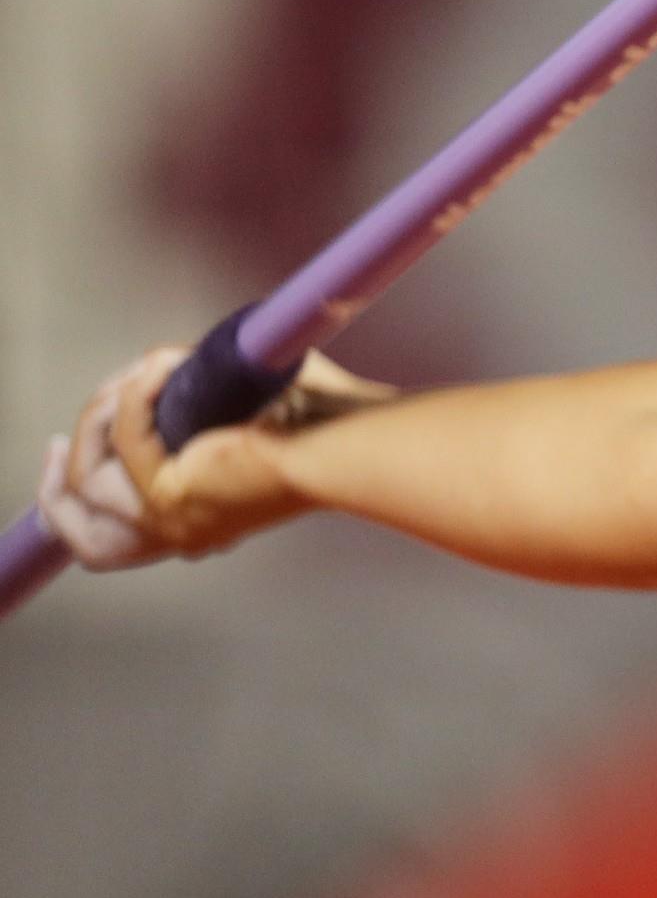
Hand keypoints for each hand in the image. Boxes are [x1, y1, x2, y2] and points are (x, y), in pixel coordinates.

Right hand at [34, 345, 392, 569]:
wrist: (352, 444)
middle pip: (79, 525)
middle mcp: (181, 533)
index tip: (68, 439)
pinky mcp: (169, 494)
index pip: (112, 532)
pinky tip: (164, 364)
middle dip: (63, 466)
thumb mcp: (255, 415)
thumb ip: (208, 399)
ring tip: (145, 371)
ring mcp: (170, 520)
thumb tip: (171, 363)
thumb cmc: (330, 426)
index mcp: (202, 524)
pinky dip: (137, 391)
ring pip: (87, 472)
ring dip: (104, 410)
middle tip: (78, 415)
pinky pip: (124, 434)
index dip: (78, 487)